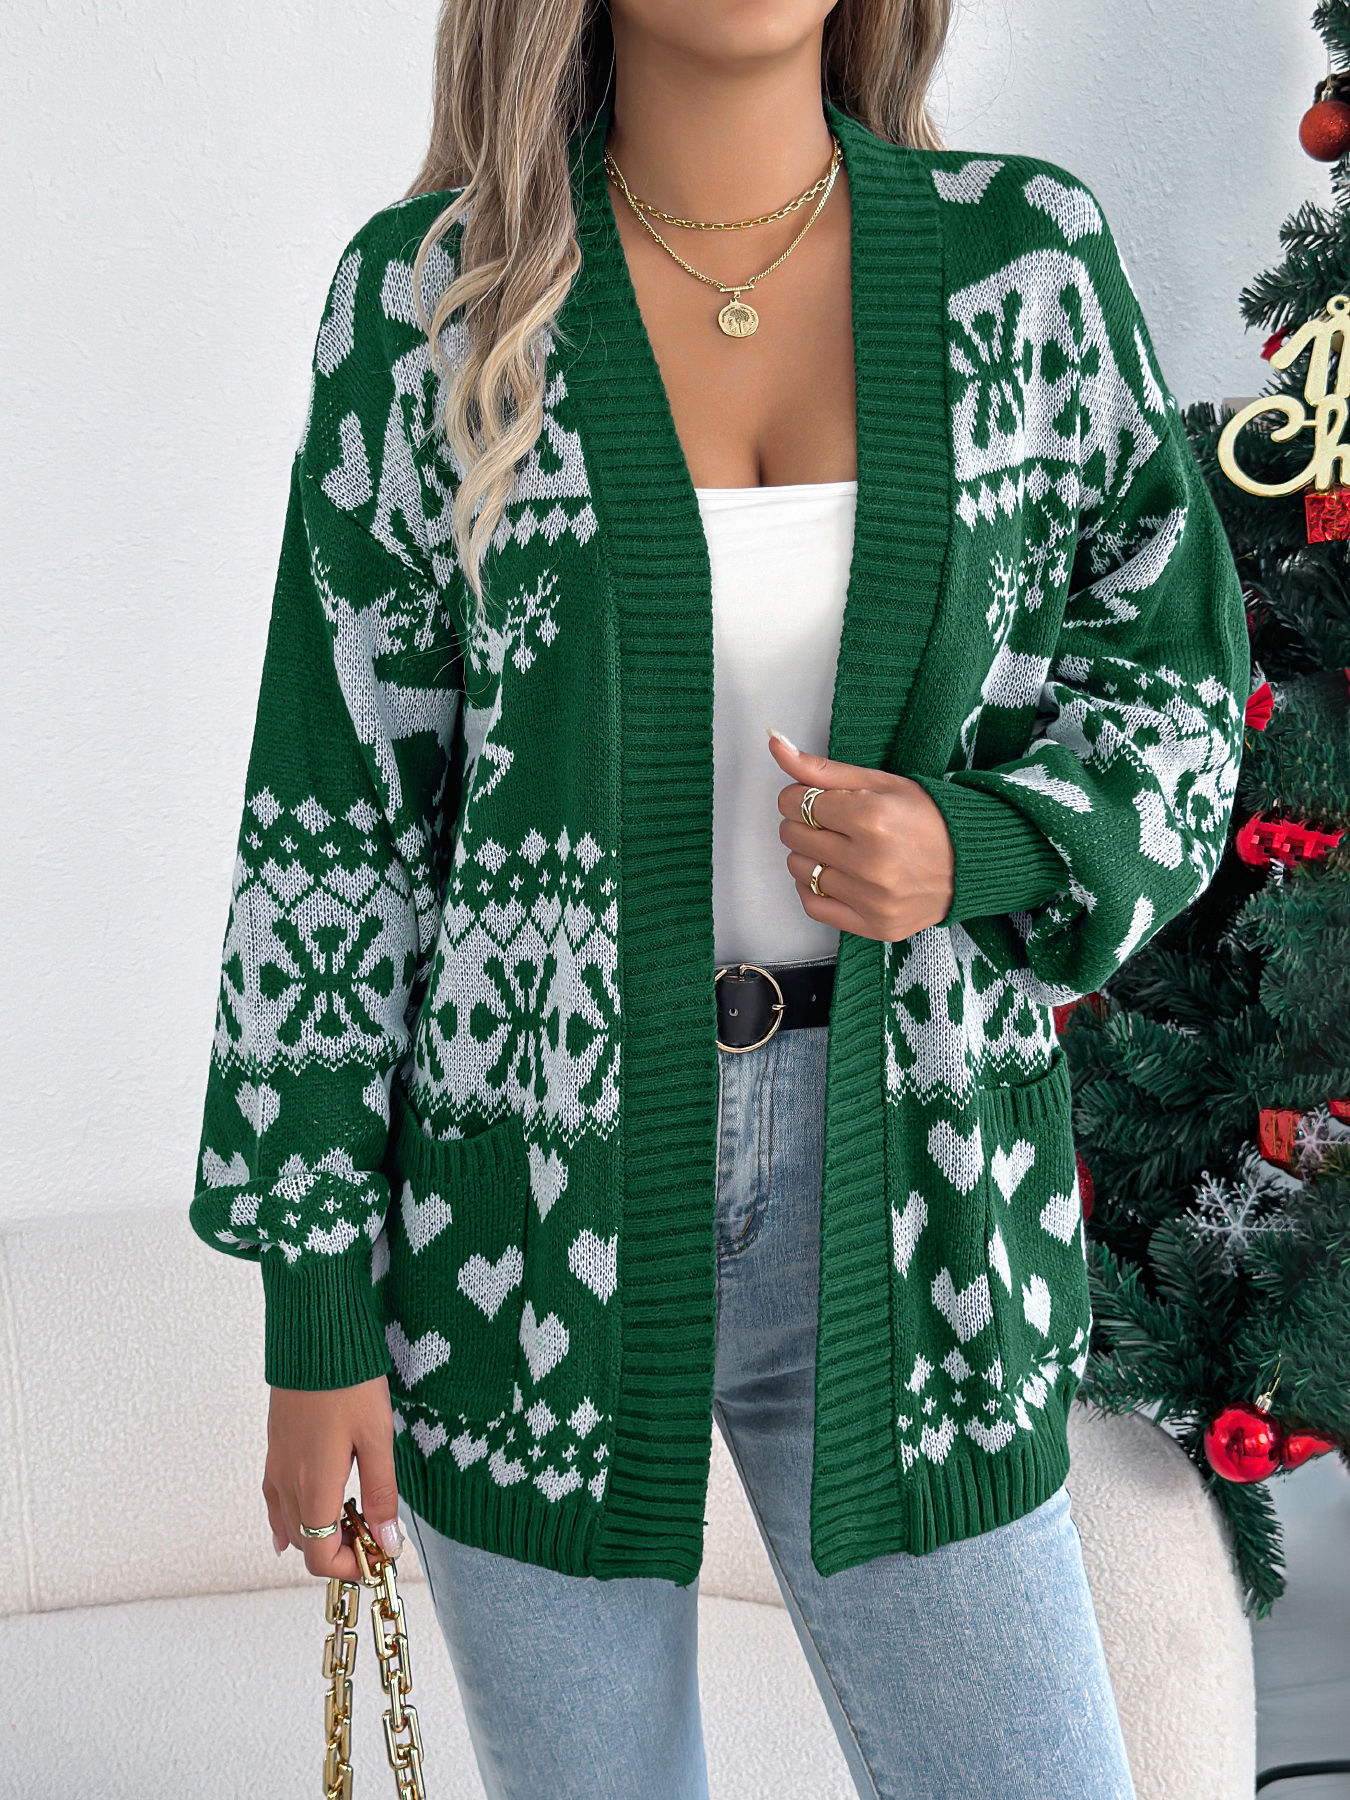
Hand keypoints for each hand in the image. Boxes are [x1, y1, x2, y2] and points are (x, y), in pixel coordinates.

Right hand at [264, 1376, 402, 1580]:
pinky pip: (275, 1501)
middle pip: (306, 1544)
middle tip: (374, 1534)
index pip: (320, 1557)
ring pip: (290, 1525)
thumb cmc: (349, 1383)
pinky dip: (289, 1520)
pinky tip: (302, 1521)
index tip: (378, 1555)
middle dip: (338, 1551)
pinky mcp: (274, 1449)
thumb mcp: (378, 1437)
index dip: (348, 1569)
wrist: (314, 1337)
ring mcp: (276, 1466)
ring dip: (318, 1533)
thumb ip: (381, 1492)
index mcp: (314, 1486)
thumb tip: (387, 1543)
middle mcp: (288, 1483)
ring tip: (352, 1518)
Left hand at [770, 732, 954, 942]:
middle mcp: (869, 862)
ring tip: (838, 848)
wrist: (970, 863)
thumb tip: (775, 744)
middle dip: (803, 823)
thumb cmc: (926, 817)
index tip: (817, 798)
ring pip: (799, 870)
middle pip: (793, 836)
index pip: (796, 802)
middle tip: (831, 822)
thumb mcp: (879, 782)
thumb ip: (822, 768)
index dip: (799, 796)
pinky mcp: (872, 925)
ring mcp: (870, 898)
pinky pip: (813, 905)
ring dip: (809, 855)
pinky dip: (813, 888)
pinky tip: (834, 874)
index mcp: (871, 817)